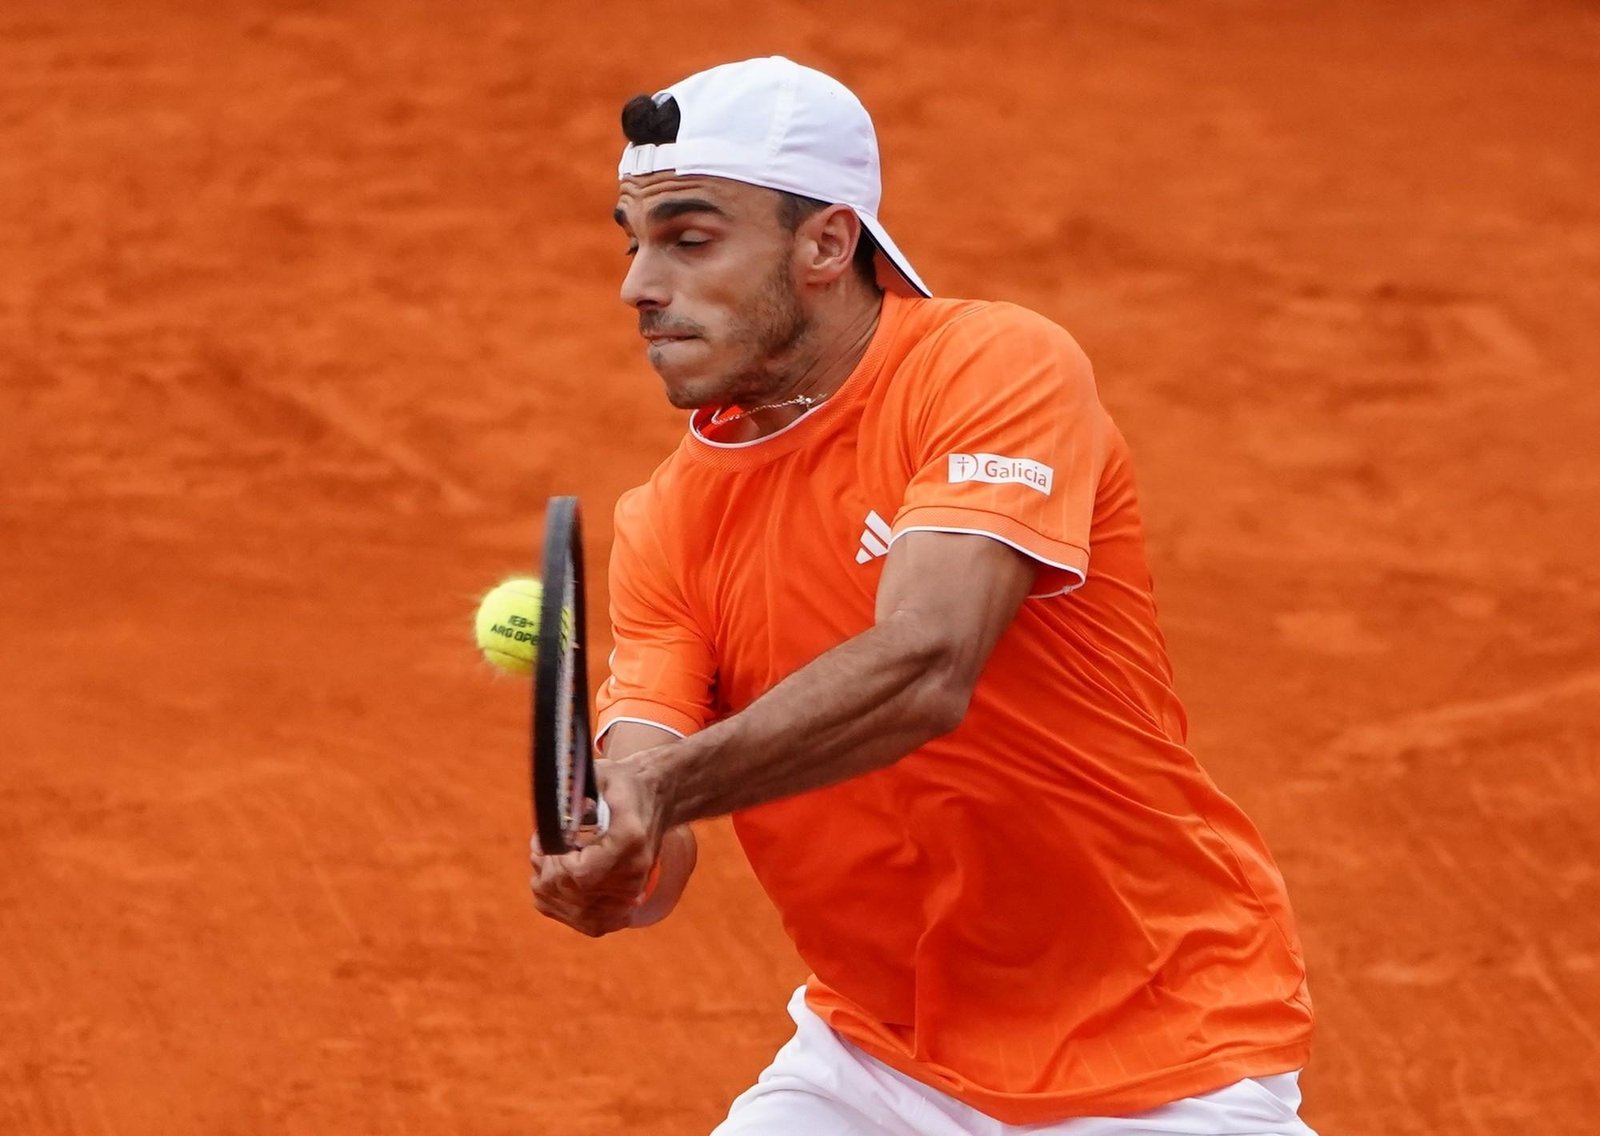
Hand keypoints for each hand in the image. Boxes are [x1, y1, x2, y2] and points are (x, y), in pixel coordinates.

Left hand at [528, 758, 680, 936]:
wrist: (657, 798)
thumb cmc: (622, 785)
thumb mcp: (597, 775)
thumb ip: (570, 794)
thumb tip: (544, 825)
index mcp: (629, 838)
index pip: (580, 874)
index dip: (554, 864)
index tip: (545, 842)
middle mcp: (634, 872)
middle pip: (573, 894)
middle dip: (547, 872)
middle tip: (543, 847)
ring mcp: (632, 894)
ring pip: (574, 911)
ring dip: (552, 889)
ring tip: (552, 860)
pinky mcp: (626, 908)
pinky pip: (585, 922)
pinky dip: (564, 905)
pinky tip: (562, 881)